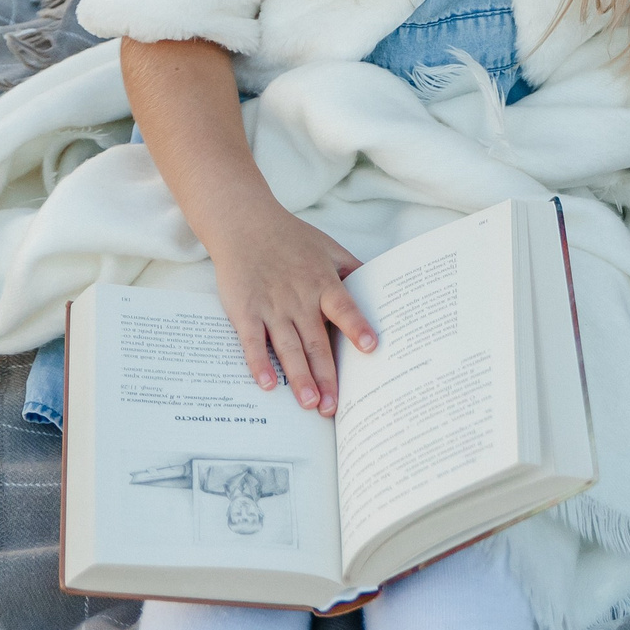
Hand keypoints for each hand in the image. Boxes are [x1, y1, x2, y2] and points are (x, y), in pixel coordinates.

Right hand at [209, 205, 376, 415]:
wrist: (244, 223)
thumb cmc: (291, 238)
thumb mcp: (329, 248)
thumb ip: (353, 271)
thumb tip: (385, 288)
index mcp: (322, 283)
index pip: (344, 308)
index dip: (357, 327)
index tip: (371, 347)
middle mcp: (299, 298)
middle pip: (316, 341)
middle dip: (326, 375)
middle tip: (334, 406)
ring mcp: (271, 306)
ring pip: (288, 347)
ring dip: (299, 377)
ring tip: (310, 404)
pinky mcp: (245, 311)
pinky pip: (252, 342)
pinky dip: (259, 363)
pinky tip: (268, 385)